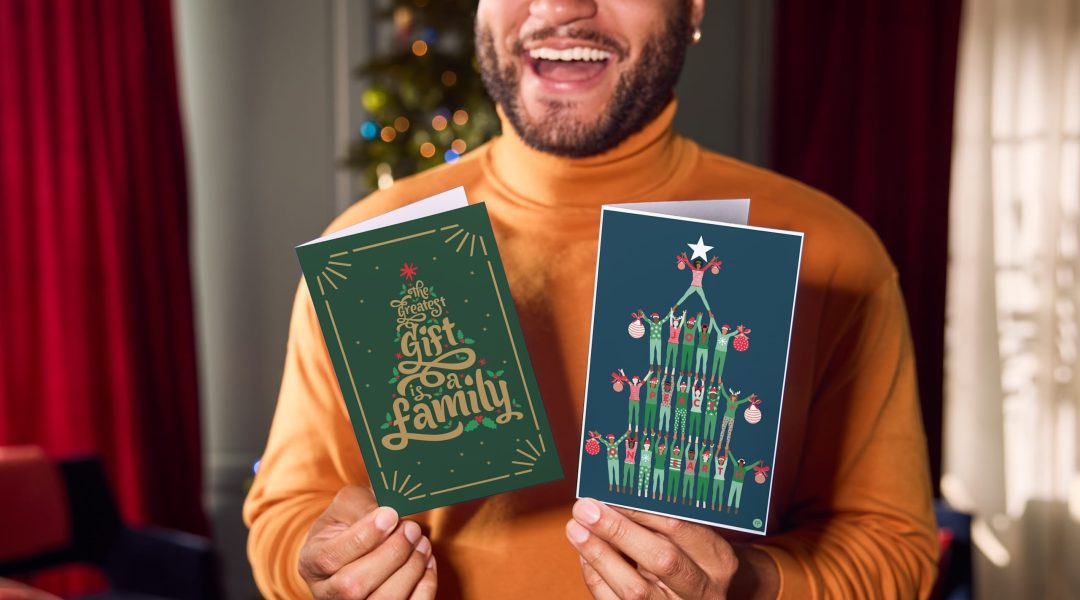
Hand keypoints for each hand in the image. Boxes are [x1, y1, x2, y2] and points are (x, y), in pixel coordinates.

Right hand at [299, 486, 436, 598]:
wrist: (358, 539)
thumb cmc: (350, 520)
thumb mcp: (348, 504)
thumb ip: (364, 508)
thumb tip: (389, 517)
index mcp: (311, 562)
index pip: (330, 558)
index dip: (365, 537)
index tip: (391, 515)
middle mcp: (326, 592)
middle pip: (353, 586)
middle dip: (391, 554)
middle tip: (412, 529)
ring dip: (410, 569)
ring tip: (421, 542)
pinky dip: (425, 585)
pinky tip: (427, 561)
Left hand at [566, 499, 776, 598]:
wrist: (704, 598)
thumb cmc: (695, 560)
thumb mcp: (696, 539)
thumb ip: (666, 520)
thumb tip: (619, 492)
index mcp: (718, 559)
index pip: (679, 528)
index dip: (640, 510)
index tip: (611, 492)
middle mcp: (702, 589)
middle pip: (661, 560)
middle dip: (619, 531)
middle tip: (586, 508)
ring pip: (635, 589)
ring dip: (599, 555)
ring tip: (575, 528)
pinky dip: (596, 577)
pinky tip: (585, 554)